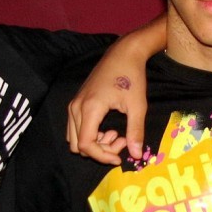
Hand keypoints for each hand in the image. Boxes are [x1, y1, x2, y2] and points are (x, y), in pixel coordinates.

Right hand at [67, 40, 148, 164]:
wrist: (123, 54)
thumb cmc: (131, 77)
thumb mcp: (138, 105)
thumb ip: (135, 131)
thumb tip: (136, 155)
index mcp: (90, 108)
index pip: (86, 145)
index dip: (102, 156)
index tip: (119, 158)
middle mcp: (76, 107)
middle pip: (78, 145)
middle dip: (100, 150)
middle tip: (121, 141)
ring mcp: (73, 104)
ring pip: (75, 138)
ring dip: (95, 143)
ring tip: (117, 134)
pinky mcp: (76, 102)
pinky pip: (76, 128)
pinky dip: (90, 134)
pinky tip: (108, 127)